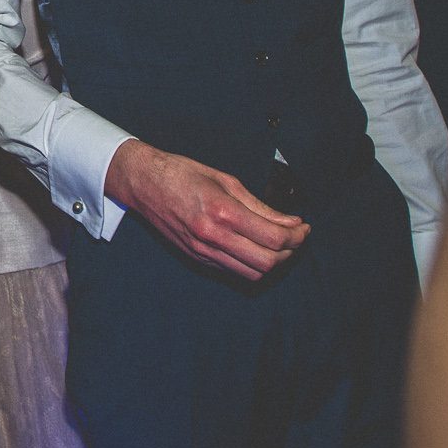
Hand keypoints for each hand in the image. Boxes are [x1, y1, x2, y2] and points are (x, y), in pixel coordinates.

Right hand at [104, 139, 306, 279]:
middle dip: (290, 252)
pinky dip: (252, 265)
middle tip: (296, 236)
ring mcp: (204, 251)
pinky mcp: (197, 258)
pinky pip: (234, 271)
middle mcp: (213, 237)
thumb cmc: (182, 174)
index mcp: (223, 211)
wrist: (143, 183)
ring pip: (253, 273)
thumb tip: (290, 221)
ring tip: (279, 245)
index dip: (297, 236)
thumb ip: (259, 205)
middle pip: (268, 262)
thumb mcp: (225, 180)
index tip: (304, 227)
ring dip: (273, 262)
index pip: (274, 238)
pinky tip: (256, 248)